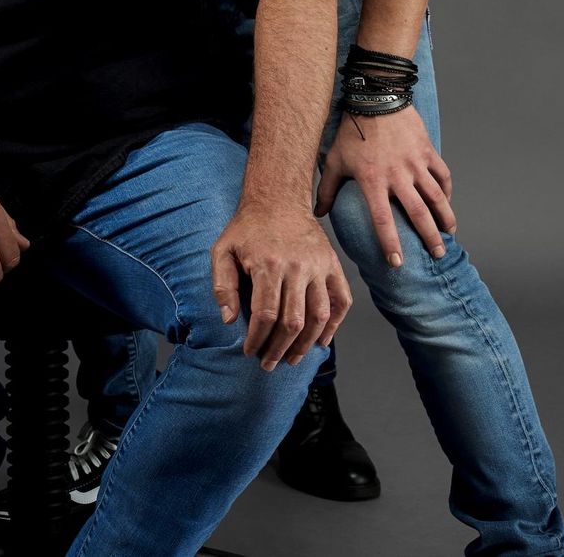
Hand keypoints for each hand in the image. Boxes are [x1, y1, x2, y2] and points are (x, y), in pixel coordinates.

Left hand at [212, 201, 349, 368]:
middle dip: (279, 349)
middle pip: (293, 321)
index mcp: (268, 264)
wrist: (278, 200)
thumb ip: (222, 285)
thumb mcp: (222, 250)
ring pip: (319, 316)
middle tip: (269, 364)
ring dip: (306, 344)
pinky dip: (334, 324)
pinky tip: (321, 341)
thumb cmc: (247, 229)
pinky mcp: (333, 265)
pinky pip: (341, 300)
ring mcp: (319, 266)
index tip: (250, 351)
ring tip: (292, 359)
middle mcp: (297, 267)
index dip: (258, 339)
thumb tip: (229, 320)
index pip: (265, 315)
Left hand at [316, 104, 454, 265]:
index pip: (382, 219)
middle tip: (438, 255)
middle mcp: (397, 175)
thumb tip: (318, 213)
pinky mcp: (427, 151)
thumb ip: (326, 189)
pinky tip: (447, 201)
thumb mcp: (333, 160)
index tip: (398, 262)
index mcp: (372, 180)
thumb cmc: (350, 131)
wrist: (375, 97)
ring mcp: (415, 163)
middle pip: (418, 212)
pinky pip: (442, 174)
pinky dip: (447, 190)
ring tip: (449, 234)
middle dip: (429, 237)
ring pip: (436, 196)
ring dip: (445, 217)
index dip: (390, 242)